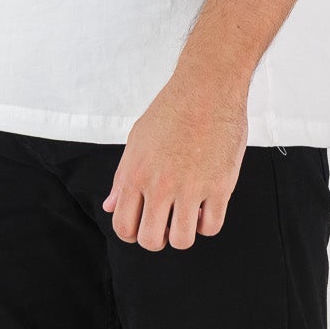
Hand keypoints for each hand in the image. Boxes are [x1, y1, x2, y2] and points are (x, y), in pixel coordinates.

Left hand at [102, 76, 248, 250]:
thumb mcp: (137, 139)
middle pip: (151, 240)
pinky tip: (205, 206)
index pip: (123, 227)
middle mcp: (160, 185)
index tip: (143, 226)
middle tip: (166, 223)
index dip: (132, 234)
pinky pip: (211, 227)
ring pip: (182, 240)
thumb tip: (110, 205)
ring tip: (187, 214)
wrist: (207, 88)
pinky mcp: (219, 186)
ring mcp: (191, 188)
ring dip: (184, 232)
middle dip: (158, 238)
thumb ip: (122, 176)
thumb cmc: (172, 108)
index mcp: (136, 174)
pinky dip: (207, 223)